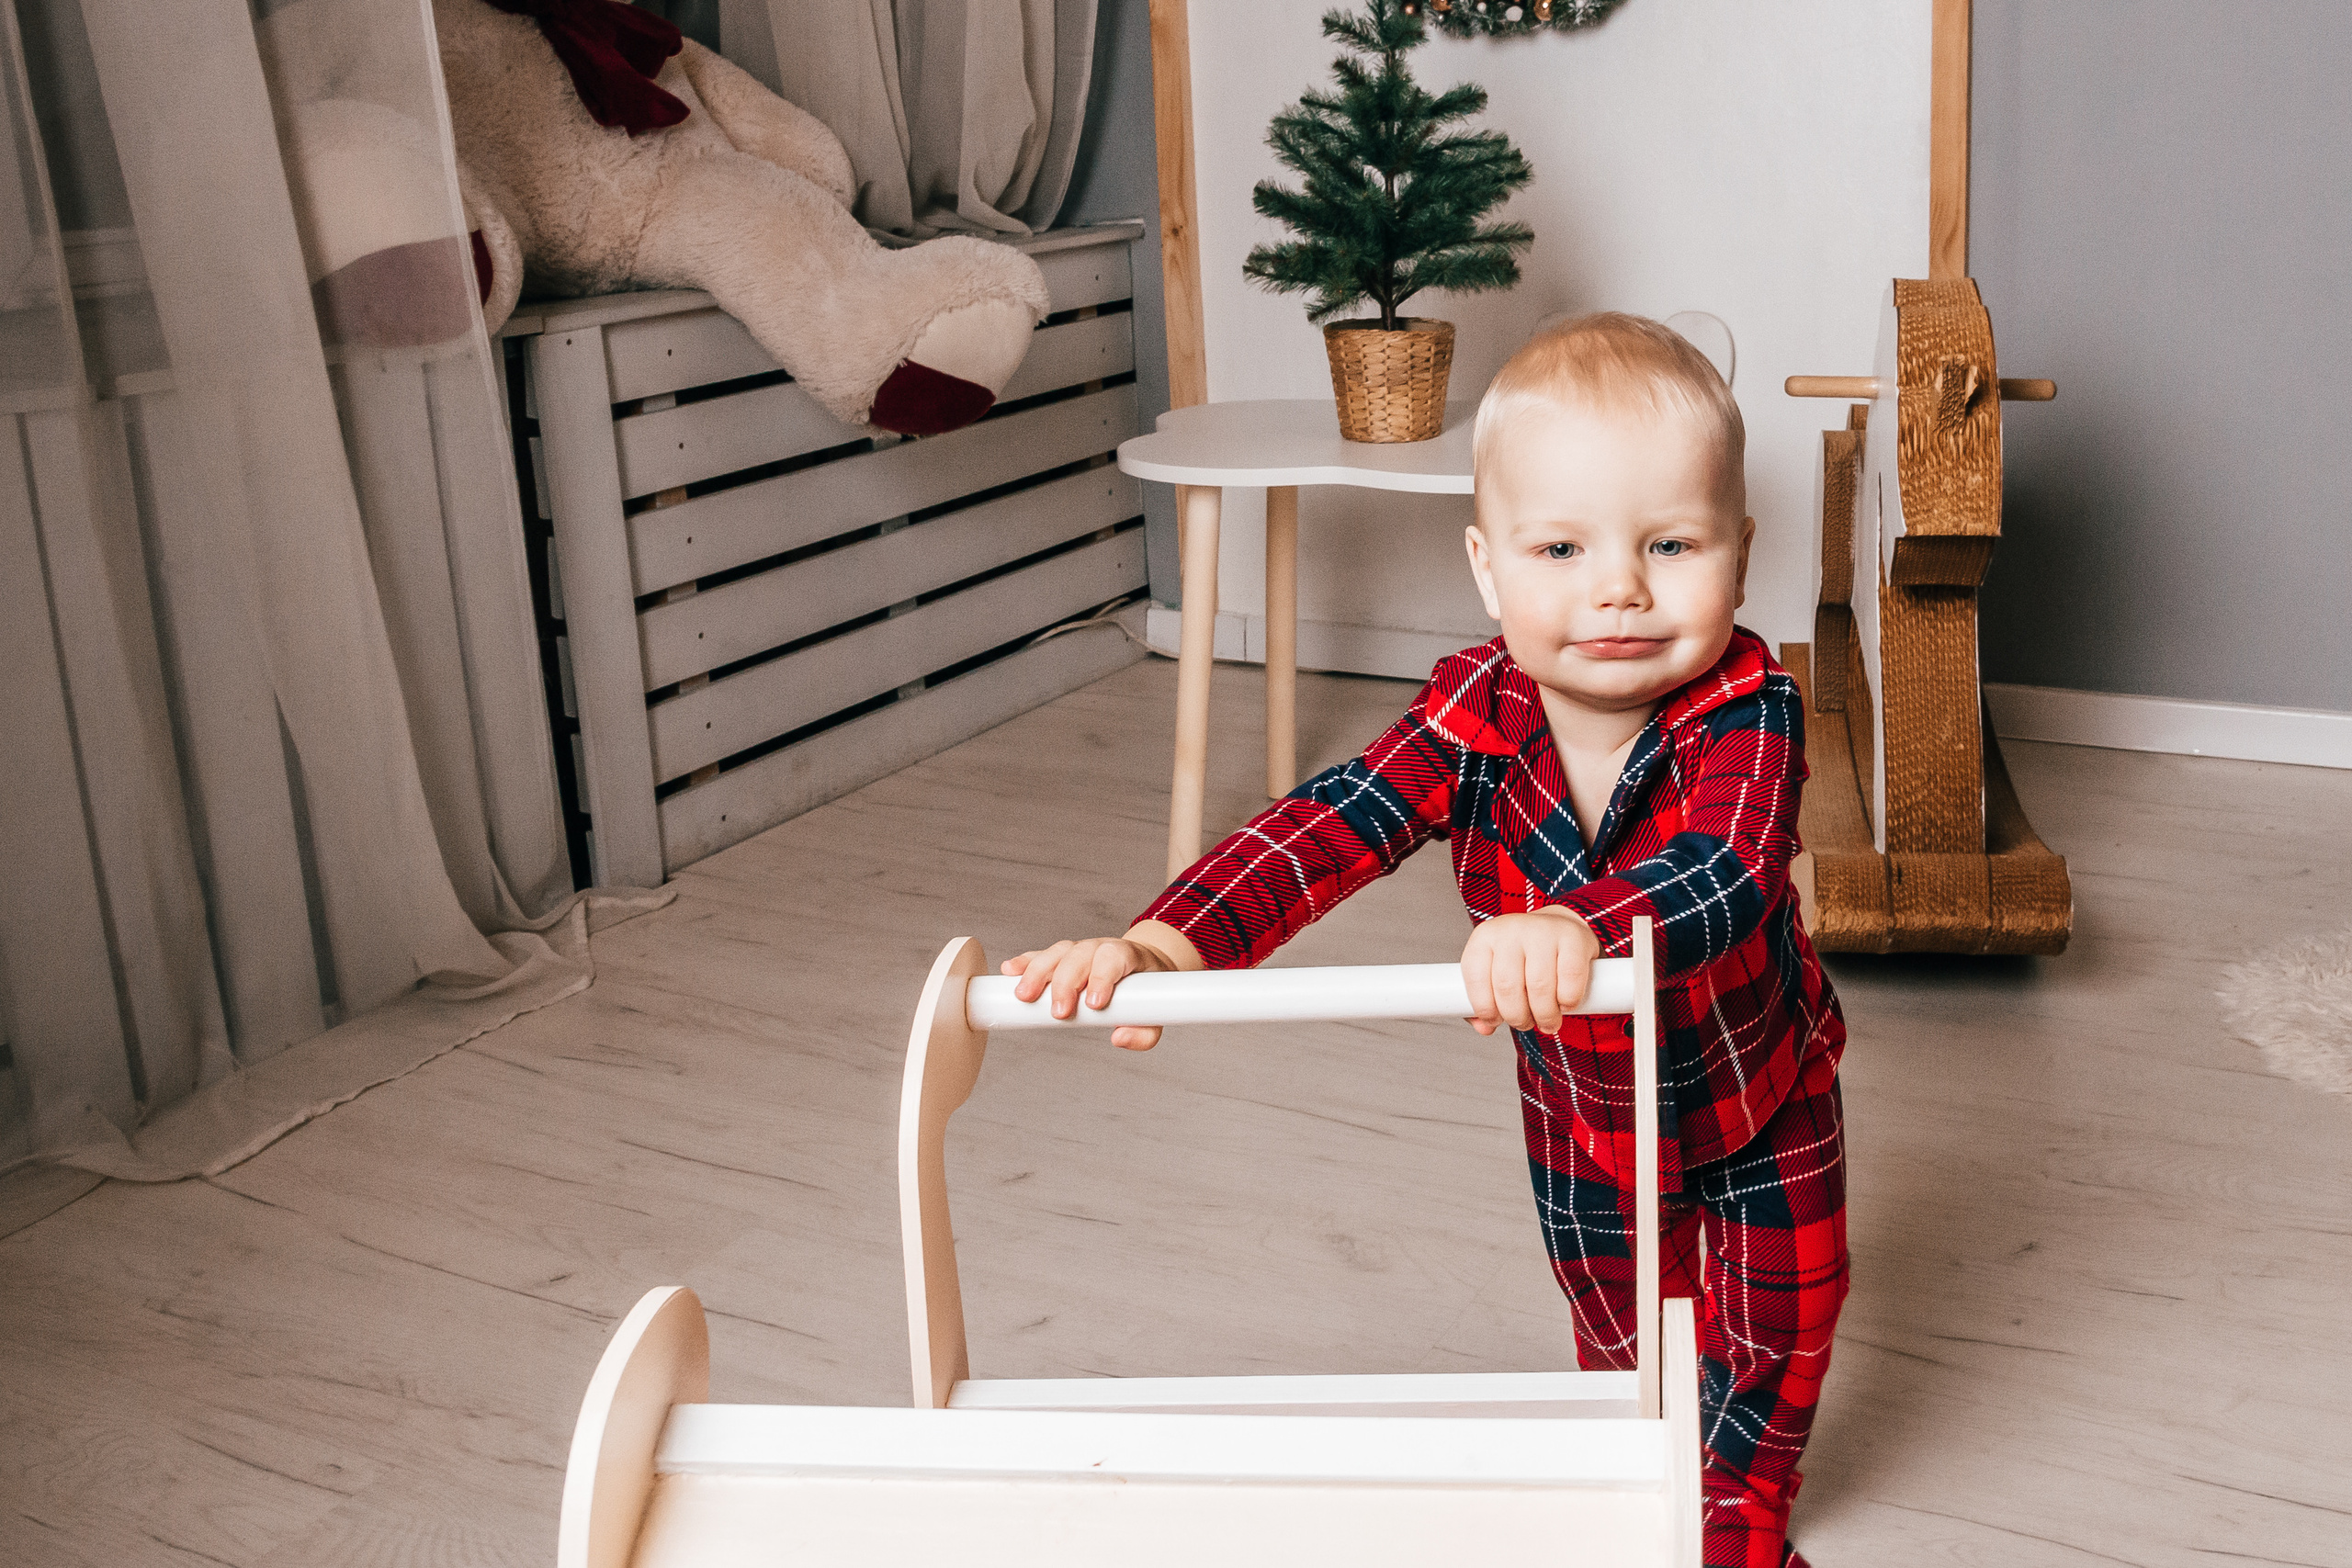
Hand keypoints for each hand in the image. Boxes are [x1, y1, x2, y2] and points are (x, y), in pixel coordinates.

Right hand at [1002, 936, 1180, 1050]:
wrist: (1144, 967)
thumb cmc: (1148, 991)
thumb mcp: (1157, 1013)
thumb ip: (1144, 1031)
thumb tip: (1120, 1039)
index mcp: (1127, 955)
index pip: (1113, 957)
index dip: (1102, 977)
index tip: (1094, 1004)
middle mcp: (1100, 947)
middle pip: (1079, 955)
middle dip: (1066, 983)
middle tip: (1059, 1012)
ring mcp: (1079, 950)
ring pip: (1057, 953)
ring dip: (1039, 972)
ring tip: (1024, 996)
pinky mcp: (1062, 957)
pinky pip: (1041, 955)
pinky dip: (1025, 962)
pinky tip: (1010, 971)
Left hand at [1461, 907, 1599, 1036]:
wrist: (1560, 927)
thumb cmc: (1525, 956)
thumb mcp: (1496, 970)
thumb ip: (1485, 1000)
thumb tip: (1484, 1028)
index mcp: (1485, 937)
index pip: (1475, 978)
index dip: (1484, 1008)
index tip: (1495, 1021)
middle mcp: (1511, 930)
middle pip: (1507, 987)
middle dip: (1517, 1017)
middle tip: (1526, 1024)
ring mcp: (1542, 931)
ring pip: (1539, 987)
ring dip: (1544, 1015)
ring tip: (1547, 1021)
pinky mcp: (1572, 937)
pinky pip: (1570, 979)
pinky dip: (1568, 1000)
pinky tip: (1565, 1004)